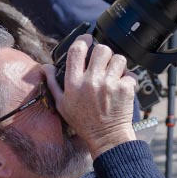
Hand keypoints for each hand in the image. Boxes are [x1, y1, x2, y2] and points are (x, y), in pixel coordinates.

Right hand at [44, 35, 137, 157]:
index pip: (77, 50)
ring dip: (117, 65)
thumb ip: (53, 83)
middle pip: (101, 49)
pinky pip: (130, 74)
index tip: (88, 39)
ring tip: (114, 75)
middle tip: (104, 62)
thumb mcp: (62, 105)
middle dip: (103, 53)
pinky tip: (122, 88)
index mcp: (74, 83)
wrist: (106, 138)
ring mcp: (109, 84)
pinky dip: (128, 79)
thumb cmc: (84, 122)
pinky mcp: (125, 89)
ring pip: (118, 58)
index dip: (83, 40)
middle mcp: (91, 81)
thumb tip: (46, 67)